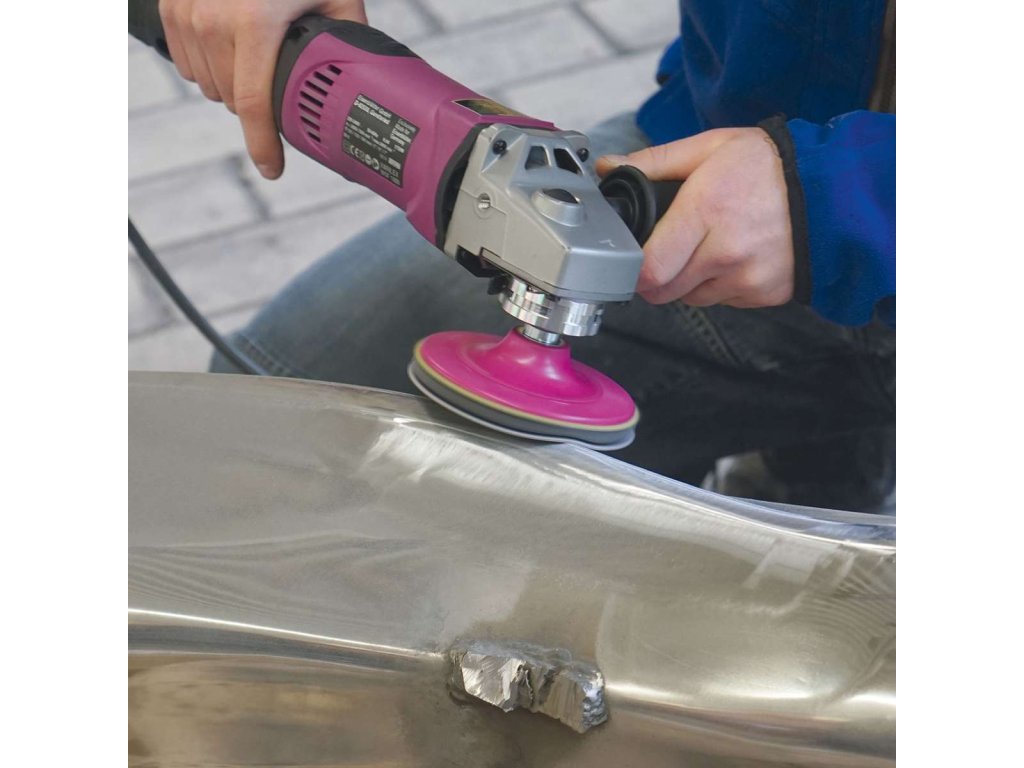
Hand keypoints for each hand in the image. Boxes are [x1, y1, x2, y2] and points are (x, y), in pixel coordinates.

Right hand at [159, 0, 367, 177]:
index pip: (252, 105)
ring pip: (207, 85)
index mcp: (254, 23)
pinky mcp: (170, 6)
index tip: (273, 170)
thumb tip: (365, 84)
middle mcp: (211, 20)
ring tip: (257, 58)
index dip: (263, 145)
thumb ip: (347, 39)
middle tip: (282, 82)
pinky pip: (187, 62)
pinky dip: (209, 63)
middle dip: (259, 104)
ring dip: (232, 84)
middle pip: (231, 100)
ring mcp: (185, 12)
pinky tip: (231, 46)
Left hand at [597, 127, 793, 307]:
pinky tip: (733, 256)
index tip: (634, 254)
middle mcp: (726, 251)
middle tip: (666, 250)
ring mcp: (747, 278)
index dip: (634, 266)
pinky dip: (719, 285)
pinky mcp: (765, 294)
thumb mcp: (710, 147)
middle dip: (656, 276)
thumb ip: (655, 161)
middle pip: (664, 291)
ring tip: (707, 246)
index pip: (650, 268)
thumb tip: (610, 167)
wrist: (833, 188)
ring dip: (688, 281)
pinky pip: (723, 300)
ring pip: (692, 298)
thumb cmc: (769, 165)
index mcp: (706, 211)